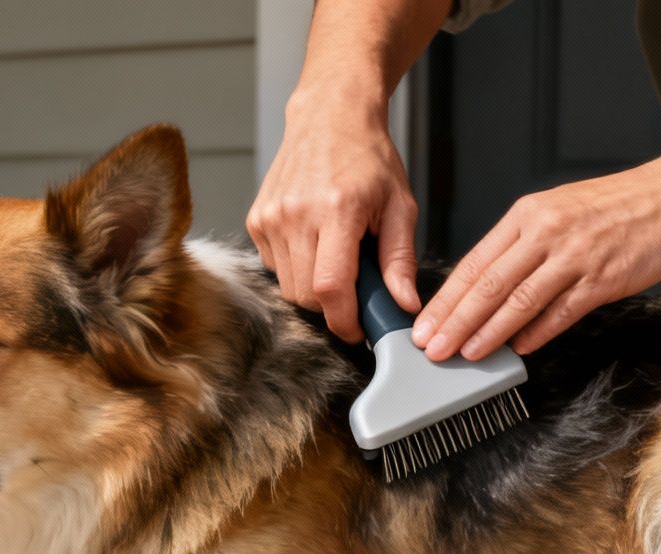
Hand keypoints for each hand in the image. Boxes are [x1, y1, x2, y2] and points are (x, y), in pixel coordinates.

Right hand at [247, 91, 419, 341]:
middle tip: (356, 284)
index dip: (344, 321)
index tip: (359, 330)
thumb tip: (404, 305)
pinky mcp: (256, 220)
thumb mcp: (400, 206)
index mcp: (335, 211)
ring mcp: (270, 218)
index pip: (328, 289)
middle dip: (332, 305)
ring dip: (313, 286)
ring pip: (288, 287)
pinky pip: (275, 267)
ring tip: (336, 254)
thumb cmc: (368, 158)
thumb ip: (400, 260)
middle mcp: (295, 215)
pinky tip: (314, 241)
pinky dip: (297, 267)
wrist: (330, 116)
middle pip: (306, 296)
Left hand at [413, 159, 660, 359]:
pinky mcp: (602, 278)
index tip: (424, 325)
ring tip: (466, 354)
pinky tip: (519, 349)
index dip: (445, 299)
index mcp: (527, 216)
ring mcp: (573, 255)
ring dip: (488, 333)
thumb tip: (487, 290)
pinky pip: (561, 311)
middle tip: (433, 349)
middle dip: (455, 322)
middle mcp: (545, 232)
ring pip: (518, 300)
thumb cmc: (617, 208)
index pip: (474, 263)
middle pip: (488, 285)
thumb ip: (522, 248)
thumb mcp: (557, 212)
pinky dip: (537, 332)